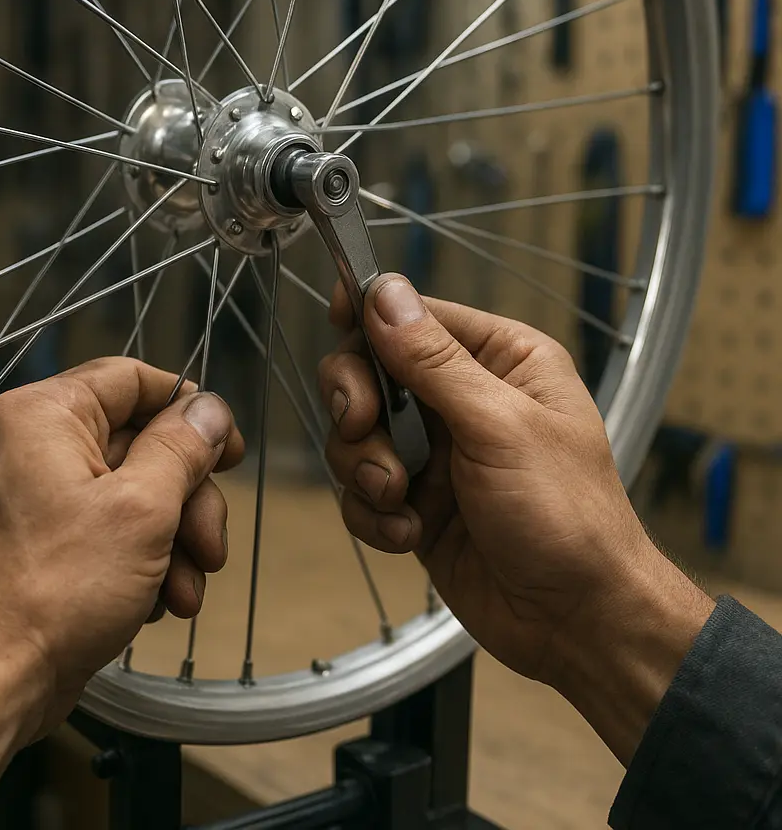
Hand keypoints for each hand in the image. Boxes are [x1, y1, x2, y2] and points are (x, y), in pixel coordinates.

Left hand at [0, 358, 242, 790]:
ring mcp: (37, 496)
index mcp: (44, 416)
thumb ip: (182, 448)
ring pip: (134, 493)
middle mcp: (34, 446)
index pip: (132, 379)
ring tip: (187, 591)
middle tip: (210, 544)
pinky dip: (144, 561)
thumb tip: (209, 409)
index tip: (229, 448)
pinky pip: (110, 529)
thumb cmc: (53, 592)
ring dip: (174, 540)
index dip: (189, 409)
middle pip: (141, 444)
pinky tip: (161, 602)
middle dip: (188, 500)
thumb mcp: (141, 509)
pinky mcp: (44, 542)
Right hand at [319, 275, 712, 763]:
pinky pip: (360, 490)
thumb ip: (434, 361)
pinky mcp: (415, 502)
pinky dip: (373, 514)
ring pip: (356, 434)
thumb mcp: (500, 427)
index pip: (416, 315)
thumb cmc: (567, 516)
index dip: (371, 316)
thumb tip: (384, 292)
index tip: (338, 320)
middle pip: (370, 370)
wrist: (578, 623)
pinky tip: (408, 534)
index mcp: (501, 359)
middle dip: (358, 404)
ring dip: (365, 467)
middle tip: (363, 428)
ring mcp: (435, 452)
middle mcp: (463, 398)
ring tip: (402, 500)